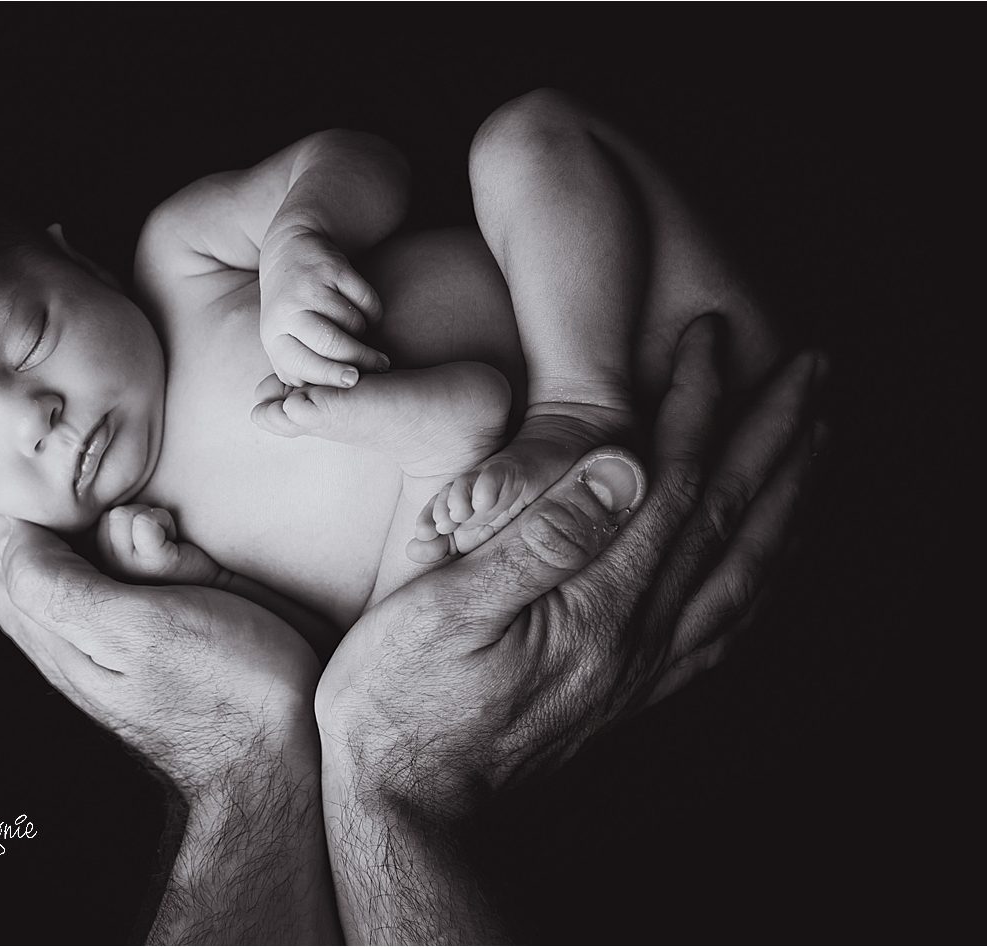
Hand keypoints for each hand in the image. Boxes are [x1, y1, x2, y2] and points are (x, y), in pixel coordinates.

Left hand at [0, 480, 318, 794]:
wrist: (288, 739)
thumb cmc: (217, 697)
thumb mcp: (135, 634)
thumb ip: (60, 583)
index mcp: (44, 619)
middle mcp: (70, 604)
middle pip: (29, 522)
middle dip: (38, 495)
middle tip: (53, 484)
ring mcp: (118, 597)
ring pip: (99, 518)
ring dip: (134, 526)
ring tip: (174, 561)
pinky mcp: (164, 588)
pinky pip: (147, 533)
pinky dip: (165, 535)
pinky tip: (187, 555)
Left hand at [257, 224, 388, 388]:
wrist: (290, 249)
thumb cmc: (291, 309)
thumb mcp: (284, 339)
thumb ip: (299, 370)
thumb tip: (325, 409)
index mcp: (273, 336)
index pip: (302, 367)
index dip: (330, 378)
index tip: (354, 384)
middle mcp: (286, 311)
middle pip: (331, 345)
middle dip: (359, 360)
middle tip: (380, 366)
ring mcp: (309, 287)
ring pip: (351, 323)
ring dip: (363, 332)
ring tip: (363, 335)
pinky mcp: (332, 268)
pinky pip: (365, 299)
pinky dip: (372, 310)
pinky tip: (366, 312)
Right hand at [319, 317, 823, 817]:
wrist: (410, 806)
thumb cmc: (402, 699)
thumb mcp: (446, 606)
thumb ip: (540, 536)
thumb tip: (622, 464)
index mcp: (596, 602)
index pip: (667, 478)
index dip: (697, 399)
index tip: (711, 334)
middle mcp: (639, 636)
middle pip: (729, 518)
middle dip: (775, 434)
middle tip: (811, 368)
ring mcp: (643, 670)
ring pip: (745, 570)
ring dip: (790, 498)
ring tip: (817, 444)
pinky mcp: (632, 693)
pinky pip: (726, 628)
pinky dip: (764, 579)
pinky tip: (771, 561)